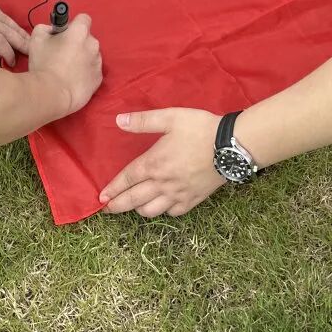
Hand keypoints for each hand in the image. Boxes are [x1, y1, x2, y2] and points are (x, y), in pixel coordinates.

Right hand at [27, 12, 101, 116]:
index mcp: (81, 31)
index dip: (73, 25)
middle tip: (62, 55)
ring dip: (82, 58)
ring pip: (91, 55)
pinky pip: (92, 71)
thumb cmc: (44, 63)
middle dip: (77, 43)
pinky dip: (85, 74)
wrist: (51, 93)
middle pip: (87, 38)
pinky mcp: (98, 79)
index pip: (83, 19)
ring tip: (67, 70)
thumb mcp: (37, 37)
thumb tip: (54, 31)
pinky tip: (73, 80)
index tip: (64, 35)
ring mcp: (98, 62)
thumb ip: (47, 28)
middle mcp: (93, 44)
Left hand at [99, 108, 223, 216]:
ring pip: (151, 211)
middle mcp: (163, 183)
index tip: (101, 198)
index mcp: (154, 163)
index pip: (127, 179)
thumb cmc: (199, 128)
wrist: (229, 146)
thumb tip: (118, 121)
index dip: (113, 189)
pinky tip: (161, 206)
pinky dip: (162, 211)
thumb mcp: (171, 117)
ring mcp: (178, 194)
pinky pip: (172, 213)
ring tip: (133, 206)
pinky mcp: (192, 201)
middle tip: (107, 210)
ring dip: (138, 209)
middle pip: (134, 200)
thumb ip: (143, 120)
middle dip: (118, 206)